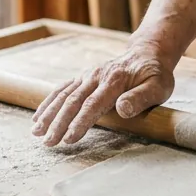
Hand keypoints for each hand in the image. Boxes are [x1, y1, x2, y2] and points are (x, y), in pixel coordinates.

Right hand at [31, 45, 174, 146]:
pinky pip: (62, 89)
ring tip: (37, 132)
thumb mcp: (158, 87)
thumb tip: (122, 109)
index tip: (69, 139)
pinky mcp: (83, 77)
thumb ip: (141, 98)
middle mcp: (96, 76)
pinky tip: (38, 116)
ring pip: (64, 95)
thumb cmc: (155, 74)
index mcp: (114, 80)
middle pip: (73, 101)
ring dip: (49, 113)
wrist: (147, 53)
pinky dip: (48, 102)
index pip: (93, 104)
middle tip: (48, 142)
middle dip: (58, 123)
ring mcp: (87, 75)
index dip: (80, 122)